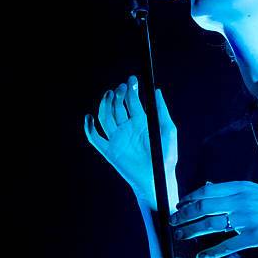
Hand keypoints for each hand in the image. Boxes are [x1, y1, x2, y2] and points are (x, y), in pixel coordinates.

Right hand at [83, 75, 177, 207]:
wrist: (157, 177)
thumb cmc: (166, 155)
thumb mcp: (167, 129)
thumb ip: (162, 111)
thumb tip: (157, 91)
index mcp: (141, 122)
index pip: (132, 101)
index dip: (131, 90)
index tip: (132, 80)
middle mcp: (127, 128)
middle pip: (117, 107)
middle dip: (118, 95)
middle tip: (120, 88)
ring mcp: (117, 138)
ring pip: (106, 118)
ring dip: (105, 105)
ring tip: (109, 95)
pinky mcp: (109, 150)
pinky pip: (95, 138)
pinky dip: (89, 128)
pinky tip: (90, 117)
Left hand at [169, 181, 257, 257]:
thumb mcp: (255, 190)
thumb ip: (233, 190)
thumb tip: (208, 186)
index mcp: (241, 187)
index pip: (207, 191)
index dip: (189, 199)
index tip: (177, 205)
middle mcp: (241, 200)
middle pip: (204, 207)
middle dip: (183, 215)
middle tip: (171, 222)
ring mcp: (248, 218)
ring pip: (211, 225)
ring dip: (190, 231)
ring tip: (179, 237)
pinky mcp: (256, 235)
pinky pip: (229, 245)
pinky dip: (212, 252)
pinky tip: (201, 257)